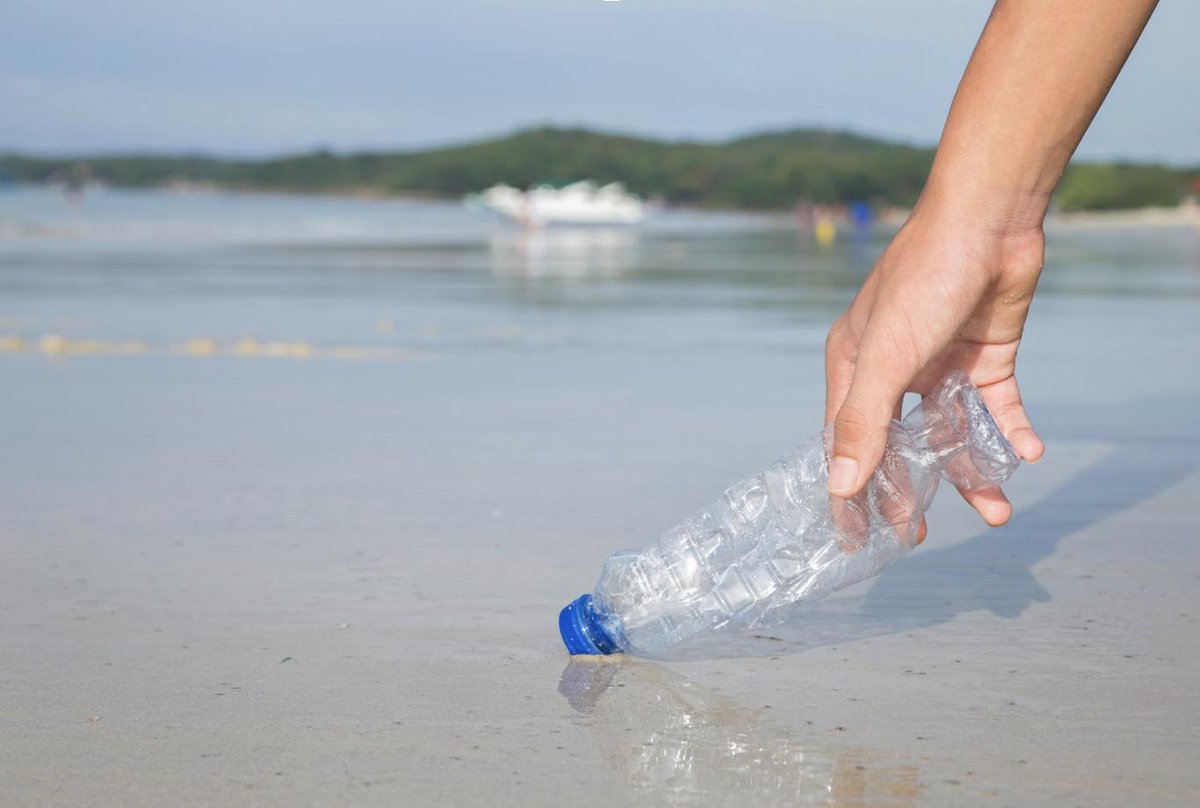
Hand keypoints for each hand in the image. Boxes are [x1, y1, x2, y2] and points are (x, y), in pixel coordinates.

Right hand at [824, 203, 1046, 527]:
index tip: (857, 539)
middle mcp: (894, 370)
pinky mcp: (986, 358)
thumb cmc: (924, 280)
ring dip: (973, 472)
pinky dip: (1010, 432)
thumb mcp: (887, 357)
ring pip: (953, 433)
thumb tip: (840, 488)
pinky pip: (996, 409)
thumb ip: (863, 423)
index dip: (850, 491)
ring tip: (998, 512)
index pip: (846, 442)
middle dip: (911, 490)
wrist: (990, 222)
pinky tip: (1028, 452)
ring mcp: (941, 365)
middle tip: (922, 535)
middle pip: (899, 445)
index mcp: (854, 367)